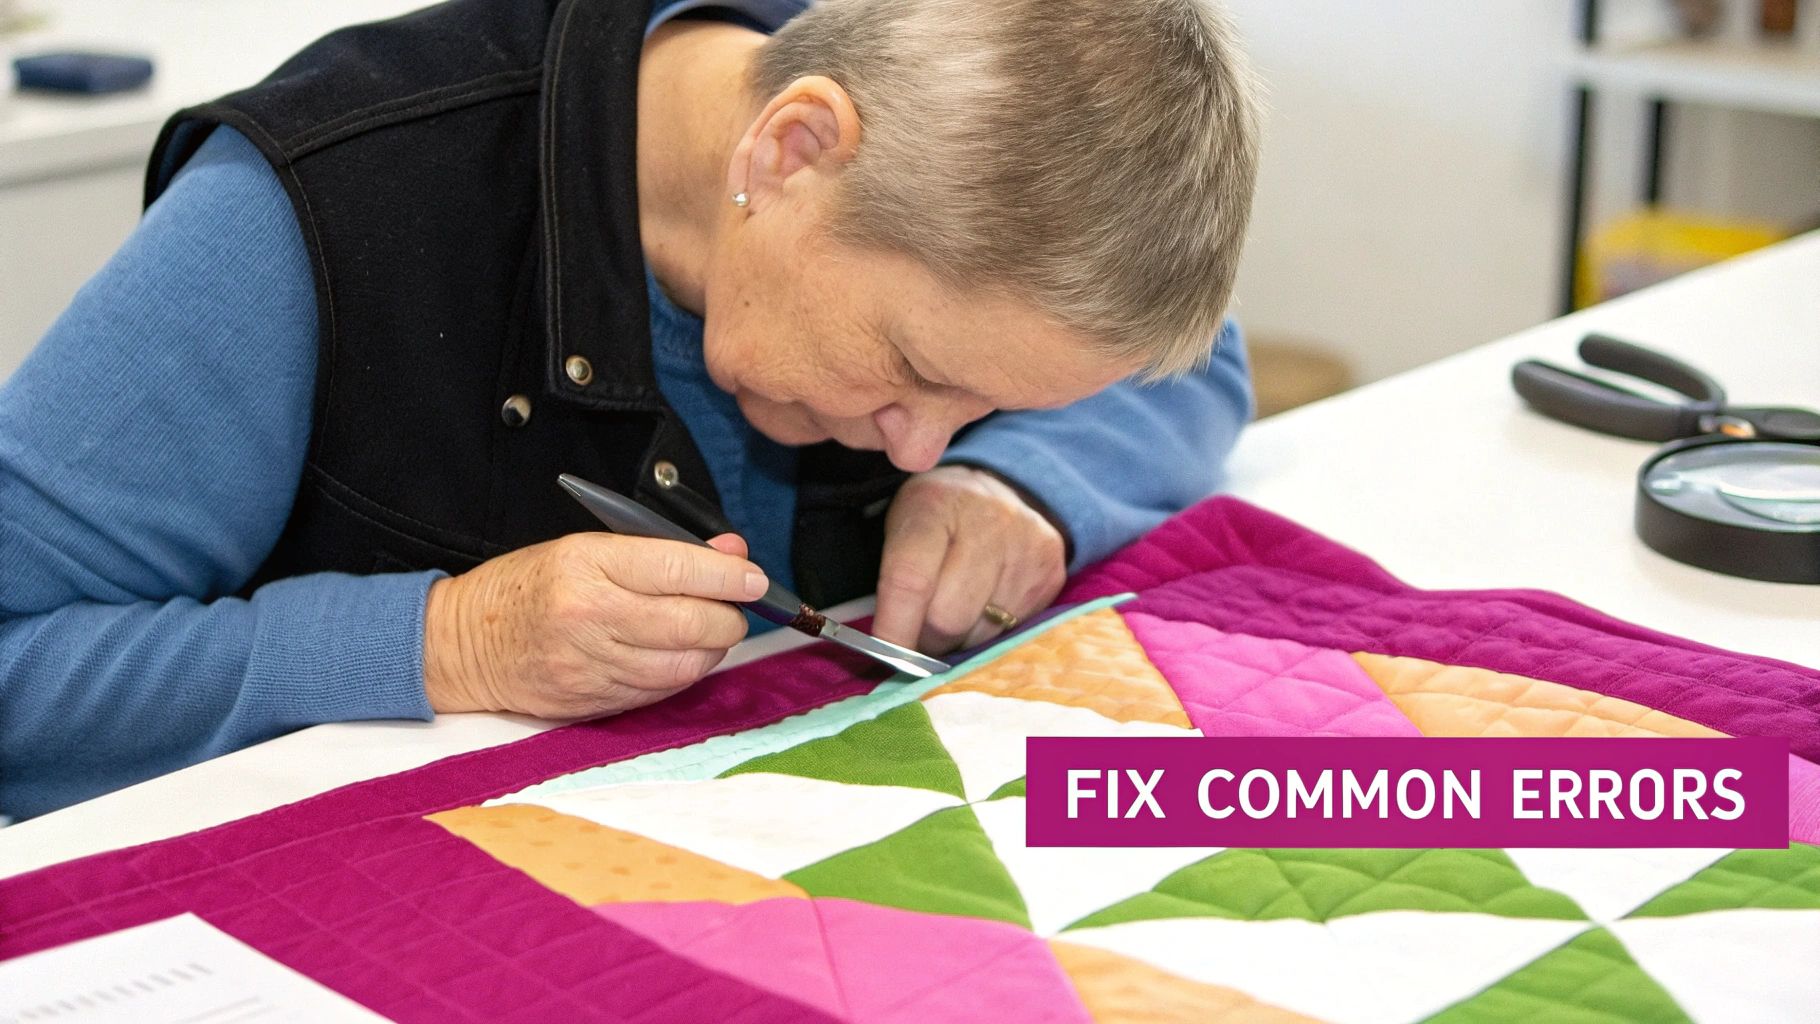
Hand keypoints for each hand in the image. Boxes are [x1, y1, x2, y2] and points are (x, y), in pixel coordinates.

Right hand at [421, 532, 765, 717]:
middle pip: (692, 623)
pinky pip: (662, 690)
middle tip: (736, 606)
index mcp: (587, 564)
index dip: (729, 577)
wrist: (466, 643)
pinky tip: (681, 655)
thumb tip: (732, 555)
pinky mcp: (594, 701)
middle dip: (729, 616)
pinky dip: (685, 672)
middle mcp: (590, 615)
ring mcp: (591, 664)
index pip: (679, 569)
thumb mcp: (589, 547)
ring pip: (685, 664)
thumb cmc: (532, 585)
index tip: (755, 578)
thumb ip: (664, 551)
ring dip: (713, 648)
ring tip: (709, 630)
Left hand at [872, 465, 1066, 654]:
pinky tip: (986, 604)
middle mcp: (987, 521)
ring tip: (957, 608)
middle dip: (927, 637)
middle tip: (921, 626)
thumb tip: (892, 651)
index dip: (896, 628)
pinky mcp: (1051, 572)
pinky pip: (1012, 632)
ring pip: (982, 633)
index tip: (887, 653)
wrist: (996, 492)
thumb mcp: (901, 529)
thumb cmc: (937, 520)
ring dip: (961, 638)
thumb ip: (893, 582)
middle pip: (949, 618)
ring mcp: (1026, 546)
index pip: (910, 580)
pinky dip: (990, 631)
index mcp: (934, 505)